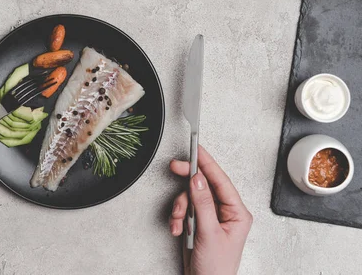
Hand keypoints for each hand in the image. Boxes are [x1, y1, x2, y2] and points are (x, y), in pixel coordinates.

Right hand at [169, 145, 252, 274]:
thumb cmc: (216, 268)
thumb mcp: (209, 233)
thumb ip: (203, 204)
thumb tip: (198, 179)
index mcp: (237, 213)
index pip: (221, 180)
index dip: (207, 163)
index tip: (196, 149)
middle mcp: (225, 212)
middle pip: (204, 185)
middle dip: (187, 184)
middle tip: (174, 167)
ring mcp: (211, 217)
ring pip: (191, 197)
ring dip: (180, 208)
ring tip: (179, 222)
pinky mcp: (199, 223)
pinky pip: (185, 209)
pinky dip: (178, 218)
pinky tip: (178, 229)